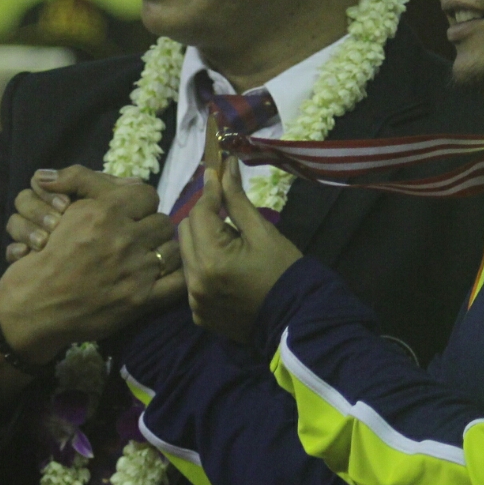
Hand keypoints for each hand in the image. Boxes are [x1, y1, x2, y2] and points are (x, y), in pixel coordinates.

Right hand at [0, 166, 185, 362]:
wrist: (37, 303)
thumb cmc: (49, 254)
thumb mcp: (69, 211)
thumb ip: (96, 187)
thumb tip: (133, 179)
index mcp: (105, 212)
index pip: (148, 195)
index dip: (141, 204)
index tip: (133, 215)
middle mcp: (124, 239)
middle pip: (162, 222)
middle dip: (151, 228)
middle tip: (139, 239)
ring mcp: (135, 270)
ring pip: (173, 249)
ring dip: (162, 251)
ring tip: (148, 258)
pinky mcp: (141, 300)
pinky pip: (178, 281)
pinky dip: (175, 276)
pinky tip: (162, 276)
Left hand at [178, 149, 301, 344]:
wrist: (298, 318)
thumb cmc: (284, 271)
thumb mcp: (263, 231)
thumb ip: (237, 200)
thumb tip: (224, 166)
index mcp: (211, 258)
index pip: (199, 212)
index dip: (210, 192)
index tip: (218, 174)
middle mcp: (195, 282)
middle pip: (185, 232)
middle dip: (203, 217)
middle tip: (226, 215)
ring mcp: (195, 302)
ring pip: (186, 256)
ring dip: (201, 243)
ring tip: (228, 244)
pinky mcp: (200, 315)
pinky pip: (192, 281)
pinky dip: (204, 269)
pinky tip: (226, 270)